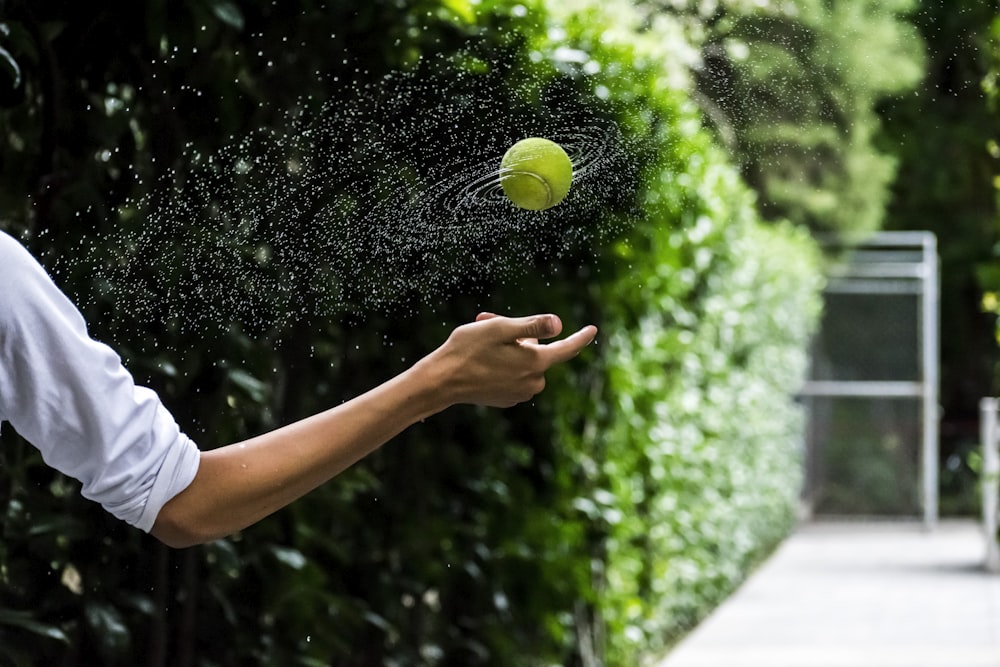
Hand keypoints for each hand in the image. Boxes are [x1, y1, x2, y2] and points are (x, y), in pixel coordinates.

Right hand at [428, 313, 597, 407]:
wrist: (442, 381)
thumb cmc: (468, 350)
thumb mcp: (500, 328)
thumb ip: (533, 325)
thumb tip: (559, 325)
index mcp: (535, 363)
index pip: (567, 349)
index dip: (581, 337)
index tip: (593, 329)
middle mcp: (533, 382)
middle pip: (537, 351)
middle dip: (520, 336)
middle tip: (490, 322)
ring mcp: (520, 393)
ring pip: (524, 363)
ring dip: (509, 349)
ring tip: (482, 343)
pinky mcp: (506, 399)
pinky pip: (513, 376)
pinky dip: (502, 364)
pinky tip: (480, 361)